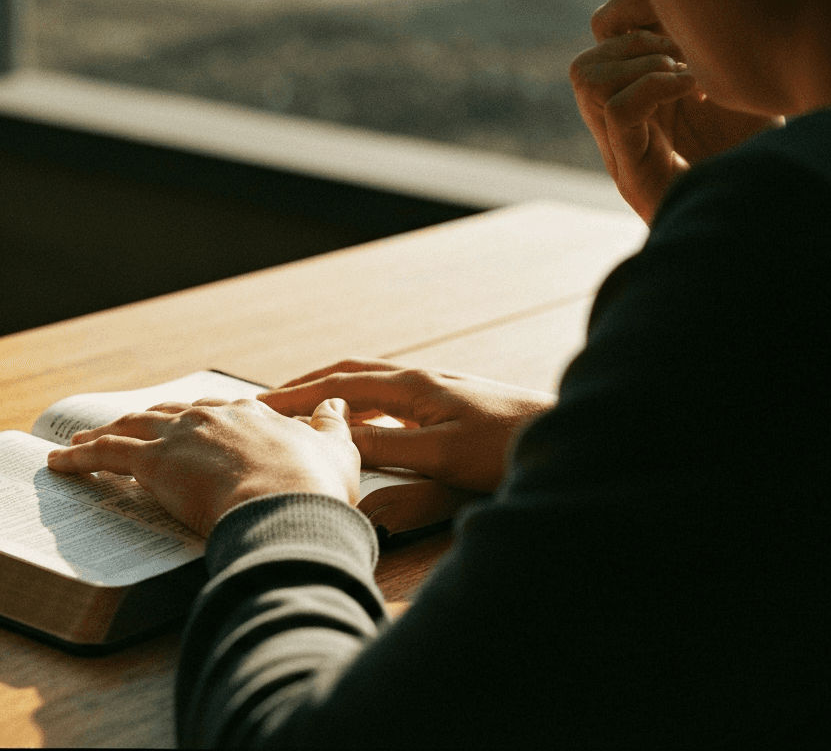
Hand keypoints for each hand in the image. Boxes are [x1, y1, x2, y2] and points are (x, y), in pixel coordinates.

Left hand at [47, 397, 358, 537]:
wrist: (287, 506)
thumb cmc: (315, 487)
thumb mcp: (337, 450)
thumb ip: (330, 426)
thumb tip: (334, 404)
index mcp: (252, 415)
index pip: (217, 413)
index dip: (198, 421)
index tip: (186, 427)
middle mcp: (210, 417)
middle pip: (165, 415)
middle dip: (141, 422)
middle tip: (122, 429)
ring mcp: (179, 437)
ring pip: (129, 429)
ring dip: (102, 434)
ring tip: (80, 440)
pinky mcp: (152, 463)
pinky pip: (104, 455)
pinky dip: (78, 457)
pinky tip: (58, 462)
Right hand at [258, 358, 555, 493]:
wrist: (571, 438)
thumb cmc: (510, 449)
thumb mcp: (441, 457)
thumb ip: (386, 450)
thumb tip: (333, 443)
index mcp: (414, 387)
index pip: (339, 386)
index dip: (296, 396)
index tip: (259, 407)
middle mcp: (425, 380)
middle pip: (352, 373)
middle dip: (309, 384)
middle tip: (271, 400)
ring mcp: (442, 390)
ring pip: (374, 383)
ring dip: (337, 391)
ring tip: (309, 408)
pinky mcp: (457, 405)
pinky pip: (396, 398)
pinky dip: (367, 404)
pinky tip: (371, 423)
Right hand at [570, 0, 781, 223]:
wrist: (770, 215)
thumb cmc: (762, 154)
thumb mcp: (729, 91)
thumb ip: (693, 61)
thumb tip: (667, 20)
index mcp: (637, 111)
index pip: (597, 57)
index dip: (631, 33)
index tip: (683, 42)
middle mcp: (621, 135)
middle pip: (583, 68)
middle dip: (632, 45)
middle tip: (682, 57)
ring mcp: (623, 157)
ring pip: (588, 83)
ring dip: (641, 65)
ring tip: (688, 75)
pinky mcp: (635, 178)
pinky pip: (619, 111)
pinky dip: (656, 87)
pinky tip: (698, 90)